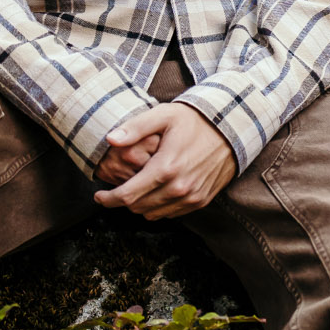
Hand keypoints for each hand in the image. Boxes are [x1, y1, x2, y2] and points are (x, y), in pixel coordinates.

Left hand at [92, 103, 236, 218]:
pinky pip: (170, 214)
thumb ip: (135, 127)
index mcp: (165, 168)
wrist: (231, 129)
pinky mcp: (200, 201)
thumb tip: (110, 139)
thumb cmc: (194, 120)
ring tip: (136, 188)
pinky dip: (158, 208)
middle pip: (137, 208)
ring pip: (152, 214)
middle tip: (116, 188)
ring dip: (140, 205)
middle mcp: (178, 188)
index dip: (108, 199)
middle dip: (122, 201)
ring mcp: (191, 197)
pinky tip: (155, 191)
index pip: (127, 195)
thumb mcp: (163, 115)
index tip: (98, 196)